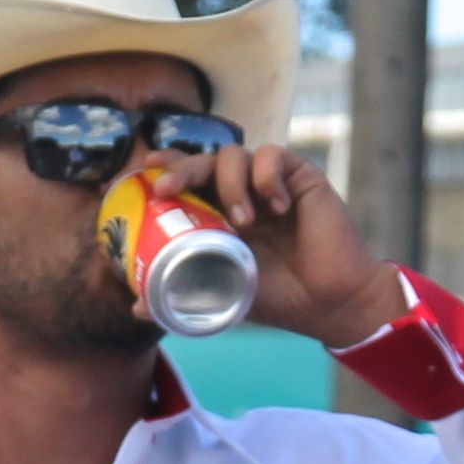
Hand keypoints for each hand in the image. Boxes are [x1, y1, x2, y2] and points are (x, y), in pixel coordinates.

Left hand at [158, 143, 404, 347]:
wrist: (329, 303)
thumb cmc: (279, 298)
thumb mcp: (223, 295)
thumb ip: (184, 294)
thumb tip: (134, 309)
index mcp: (221, 213)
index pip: (189, 180)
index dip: (168, 169)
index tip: (146, 172)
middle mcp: (242, 192)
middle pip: (205, 161)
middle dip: (182, 168)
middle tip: (166, 188)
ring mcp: (270, 183)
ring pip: (236, 154)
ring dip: (231, 184)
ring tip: (244, 223)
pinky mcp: (300, 176)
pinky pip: (273, 155)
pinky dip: (267, 176)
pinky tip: (278, 206)